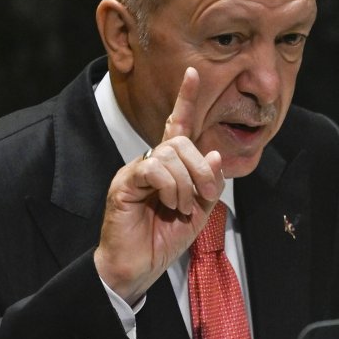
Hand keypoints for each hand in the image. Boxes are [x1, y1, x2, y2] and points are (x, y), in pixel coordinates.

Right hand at [94, 67, 225, 303]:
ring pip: (169, 154)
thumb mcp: (199, 212)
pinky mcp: (124, 183)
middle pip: (181, 141)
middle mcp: (151, 163)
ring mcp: (135, 171)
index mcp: (170, 166)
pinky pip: (153, 168)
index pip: (178, 125)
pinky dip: (170, 186)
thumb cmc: (165, 238)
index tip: (193, 72)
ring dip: (187, 183)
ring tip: (181, 207)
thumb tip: (214, 154)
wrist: (139, 265)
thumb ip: (209, 184)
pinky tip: (169, 204)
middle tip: (205, 195)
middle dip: (201, 168)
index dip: (185, 99)